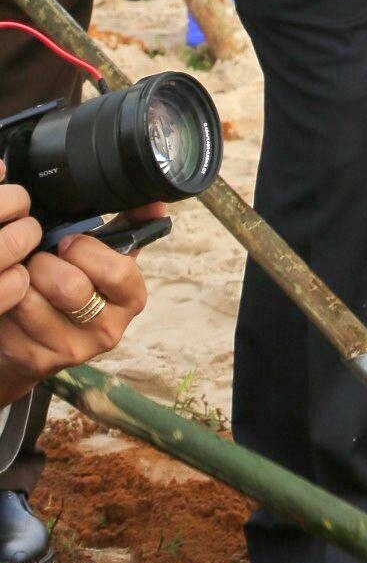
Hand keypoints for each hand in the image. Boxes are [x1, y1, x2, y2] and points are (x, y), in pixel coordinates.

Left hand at [0, 185, 146, 405]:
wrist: (44, 342)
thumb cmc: (77, 287)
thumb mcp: (105, 258)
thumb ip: (129, 226)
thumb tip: (155, 202)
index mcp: (131, 300)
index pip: (117, 270)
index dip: (85, 250)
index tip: (67, 243)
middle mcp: (107, 331)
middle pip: (70, 287)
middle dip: (45, 263)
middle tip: (40, 260)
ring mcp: (71, 349)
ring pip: (33, 300)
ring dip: (21, 280)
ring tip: (25, 277)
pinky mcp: (35, 359)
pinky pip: (12, 317)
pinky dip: (7, 298)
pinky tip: (14, 298)